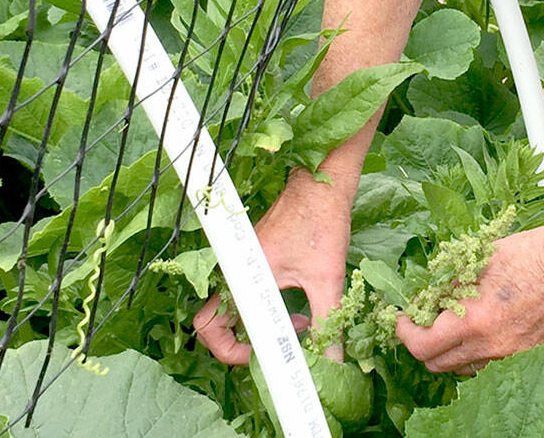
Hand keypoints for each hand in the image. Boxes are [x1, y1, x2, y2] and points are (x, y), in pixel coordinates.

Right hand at [194, 170, 350, 363]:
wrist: (323, 180)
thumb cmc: (322, 220)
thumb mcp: (327, 277)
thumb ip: (328, 324)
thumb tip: (334, 363)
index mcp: (244, 273)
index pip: (209, 326)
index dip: (230, 353)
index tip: (265, 357)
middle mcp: (236, 268)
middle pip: (214, 321)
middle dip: (240, 343)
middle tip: (275, 350)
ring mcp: (244, 261)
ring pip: (232, 307)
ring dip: (257, 325)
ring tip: (297, 328)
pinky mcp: (256, 255)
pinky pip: (247, 291)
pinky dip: (264, 309)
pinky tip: (298, 309)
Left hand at [395, 219, 543, 374]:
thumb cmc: (533, 252)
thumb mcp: (482, 259)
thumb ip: (452, 283)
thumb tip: (428, 296)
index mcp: (476, 320)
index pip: (422, 345)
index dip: (404, 333)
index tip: (401, 318)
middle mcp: (492, 348)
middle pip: (438, 364)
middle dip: (422, 343)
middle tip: (422, 321)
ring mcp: (514, 358)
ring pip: (464, 369)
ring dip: (451, 350)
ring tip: (454, 323)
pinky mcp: (532, 358)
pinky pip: (493, 365)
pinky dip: (480, 352)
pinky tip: (485, 328)